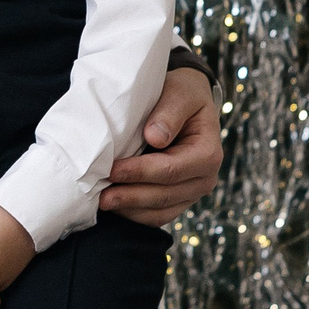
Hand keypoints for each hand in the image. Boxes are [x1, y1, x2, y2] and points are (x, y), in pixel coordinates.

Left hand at [100, 66, 222, 223]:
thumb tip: (155, 138)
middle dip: (130, 197)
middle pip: (164, 195)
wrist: (187, 103)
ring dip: (130, 209)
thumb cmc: (182, 95)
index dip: (140, 172)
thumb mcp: (180, 94)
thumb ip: (169, 113)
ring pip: (159, 211)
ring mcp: (192, 193)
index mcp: (208, 154)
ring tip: (101, 202)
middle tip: (100, 196)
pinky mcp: (179, 200)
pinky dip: (135, 213)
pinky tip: (114, 206)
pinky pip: (157, 215)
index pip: (170, 170)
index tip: (113, 169)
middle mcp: (205, 179)